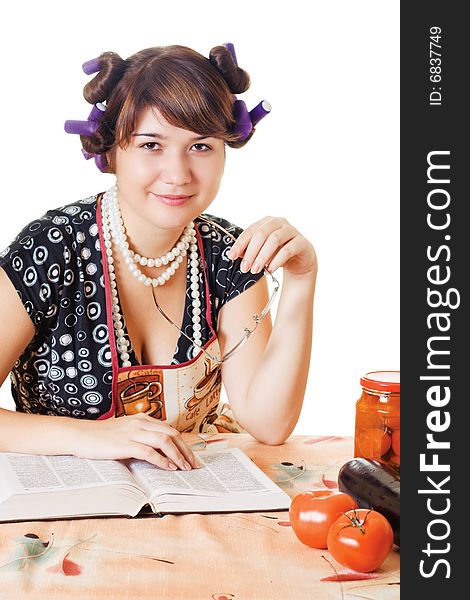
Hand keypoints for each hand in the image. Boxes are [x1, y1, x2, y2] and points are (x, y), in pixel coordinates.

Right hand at [73, 414, 201, 469]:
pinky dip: (162, 460)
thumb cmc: (101, 436)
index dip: (183, 444)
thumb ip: (141, 435)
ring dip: (178, 456)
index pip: (170, 430)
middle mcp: (141, 422)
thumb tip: (158, 449)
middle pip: (172, 434)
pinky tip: (169, 468)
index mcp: (142, 419)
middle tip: (193, 465)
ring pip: (165, 441)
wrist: (80, 435)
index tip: (190, 457)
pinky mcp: (126, 444)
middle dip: (186, 451)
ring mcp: (134, 432)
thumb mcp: (125, 430)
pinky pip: (150, 452)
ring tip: (184, 468)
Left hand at [227, 217, 316, 276]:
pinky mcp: (302, 242)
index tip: (231, 257)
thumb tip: (233, 254)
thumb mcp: (261, 253)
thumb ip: (248, 251)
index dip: (240, 244)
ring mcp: (292, 231)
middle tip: (244, 268)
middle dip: (251, 252)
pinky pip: (287, 250)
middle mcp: (280, 222)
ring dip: (262, 256)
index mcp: (267, 222)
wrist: (299, 262)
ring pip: (274, 240)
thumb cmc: (277, 254)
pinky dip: (276, 261)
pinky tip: (269, 270)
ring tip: (255, 270)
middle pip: (261, 234)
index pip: (250, 230)